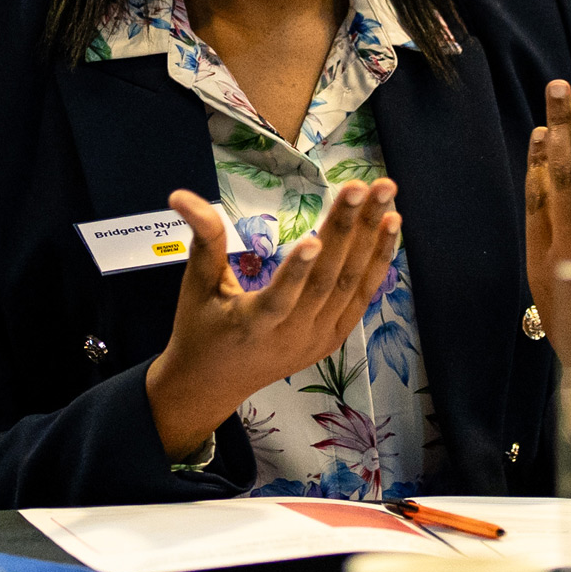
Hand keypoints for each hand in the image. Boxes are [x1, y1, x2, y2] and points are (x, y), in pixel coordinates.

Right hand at [143, 182, 400, 459]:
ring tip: (386, 198)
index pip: (280, 298)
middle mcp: (292, 335)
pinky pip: (361, 297)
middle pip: (326, 280)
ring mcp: (317, 339)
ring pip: (350, 285)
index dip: (297, 270)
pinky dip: (378, 262)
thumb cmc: (200, 328)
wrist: (214, 384)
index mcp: (253, 325)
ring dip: (372, 239)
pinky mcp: (333, 338)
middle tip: (363, 186)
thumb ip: (203, 238)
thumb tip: (180, 194)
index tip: (314, 238)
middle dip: (347, 229)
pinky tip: (391, 229)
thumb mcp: (196, 285)